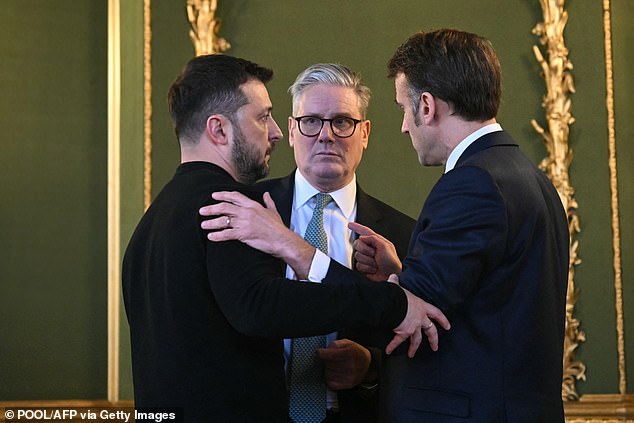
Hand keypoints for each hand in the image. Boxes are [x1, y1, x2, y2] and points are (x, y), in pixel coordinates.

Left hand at [199, 191, 314, 278]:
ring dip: (211, 222)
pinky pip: (227, 234)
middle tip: (202, 211)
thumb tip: (267, 194)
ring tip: (203, 224)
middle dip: (211, 208)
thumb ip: (268, 202)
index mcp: (253, 205)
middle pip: (225, 207)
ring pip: (223, 220)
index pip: (235, 196)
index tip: (214, 196)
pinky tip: (211, 237)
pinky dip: (217, 236)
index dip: (223, 195)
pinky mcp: (244, 234)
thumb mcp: (274, 212)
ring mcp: (245, 223)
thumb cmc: (278, 228)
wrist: (282, 240)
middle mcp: (247, 212)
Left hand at [317, 339, 371, 390]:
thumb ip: (336, 344)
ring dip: (328, 369)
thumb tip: (324, 350)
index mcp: (351, 354)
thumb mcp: (347, 343)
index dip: (322, 353)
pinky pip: (330, 382)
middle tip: (330, 358)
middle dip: (326, 360)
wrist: (367, 365)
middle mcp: (351, 366)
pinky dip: (330, 377)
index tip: (319, 352)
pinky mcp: (347, 385)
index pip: (331, 355)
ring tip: (334, 365)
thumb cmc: (355, 353)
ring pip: (328, 373)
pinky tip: (335, 373)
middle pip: (328, 364)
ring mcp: (350, 377)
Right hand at [349, 222, 401, 280]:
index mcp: (376, 241)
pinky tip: (373, 268)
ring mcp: (366, 257)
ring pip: (357, 255)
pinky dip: (367, 268)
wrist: (391, 275)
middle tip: (374, 253)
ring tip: (376, 263)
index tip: (350, 225)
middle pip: (357, 244)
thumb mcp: (385, 246)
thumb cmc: (392, 261)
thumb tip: (362, 238)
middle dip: (365, 250)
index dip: (357, 227)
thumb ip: (373, 239)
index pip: (365, 231)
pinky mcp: (364, 266)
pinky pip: (358, 265)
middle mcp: (370, 248)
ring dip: (367, 260)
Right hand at [387, 274, 450, 357]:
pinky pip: (398, 341)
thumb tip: (393, 277)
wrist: (394, 303)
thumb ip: (396, 283)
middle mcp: (420, 318)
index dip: (443, 320)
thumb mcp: (399, 288)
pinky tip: (388, 351)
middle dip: (433, 340)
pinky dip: (392, 346)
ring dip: (414, 348)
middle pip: (431, 331)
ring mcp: (413, 326)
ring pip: (416, 340)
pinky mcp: (403, 332)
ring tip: (412, 354)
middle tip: (435, 347)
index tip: (448, 327)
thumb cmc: (399, 294)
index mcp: (422, 307)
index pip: (436, 314)